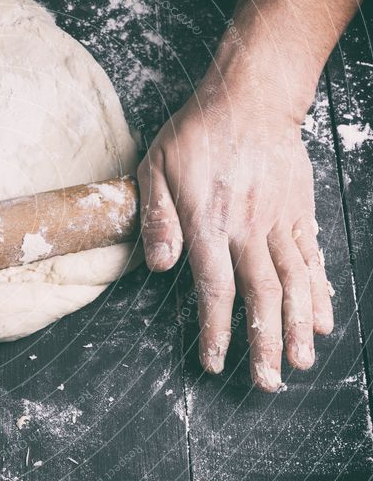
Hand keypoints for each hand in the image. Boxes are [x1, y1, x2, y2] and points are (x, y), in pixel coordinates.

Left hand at [138, 88, 332, 390]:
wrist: (251, 97)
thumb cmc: (196, 134)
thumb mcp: (156, 168)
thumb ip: (157, 219)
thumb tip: (157, 266)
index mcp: (209, 223)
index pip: (214, 288)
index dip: (216, 329)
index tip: (215, 362)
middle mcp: (248, 230)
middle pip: (261, 296)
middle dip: (264, 342)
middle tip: (268, 382)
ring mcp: (279, 222)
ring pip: (293, 283)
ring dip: (296, 327)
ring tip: (300, 363)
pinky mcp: (299, 213)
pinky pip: (311, 259)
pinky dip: (319, 292)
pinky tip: (324, 320)